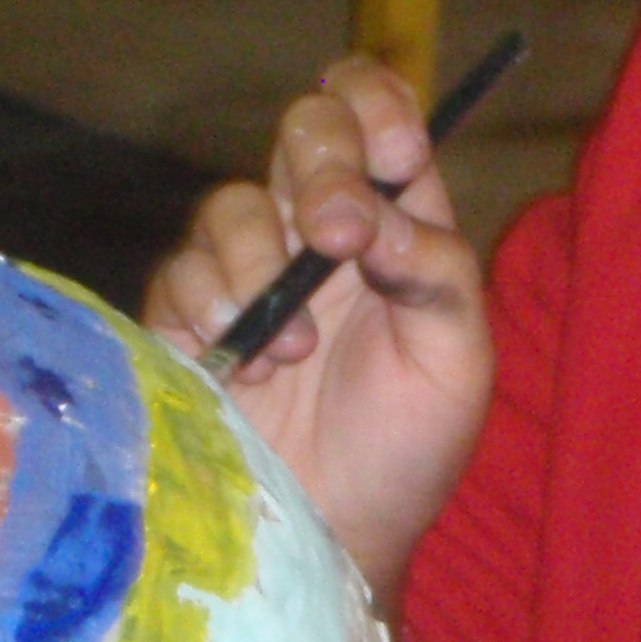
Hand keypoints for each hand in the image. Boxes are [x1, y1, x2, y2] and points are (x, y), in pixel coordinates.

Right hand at [144, 58, 492, 608]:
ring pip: (233, 202)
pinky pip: (183, 270)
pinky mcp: (188, 317)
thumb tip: (371, 213)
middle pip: (303, 127)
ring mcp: (250, 269)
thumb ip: (435, 269)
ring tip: (295, 351)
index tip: (391, 158)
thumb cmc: (408, 449)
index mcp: (397, 222)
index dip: (377, 108)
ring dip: (264, 264)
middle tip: (336, 235)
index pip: (378, 112)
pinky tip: (249, 369)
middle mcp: (321, 228)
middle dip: (322, 167)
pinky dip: (215, 308)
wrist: (336, 533)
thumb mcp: (457, 359)